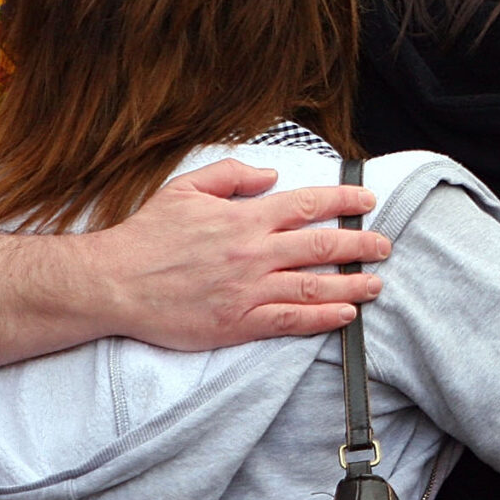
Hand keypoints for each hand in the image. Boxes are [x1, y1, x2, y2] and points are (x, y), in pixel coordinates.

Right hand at [80, 158, 391, 347]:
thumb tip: (271, 175)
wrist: (115, 283)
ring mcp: (248, 291)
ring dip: (352, 285)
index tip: (368, 202)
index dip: (344, 201)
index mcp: (244, 218)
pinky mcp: (238, 324)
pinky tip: (344, 316)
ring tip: (376, 285)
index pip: (308, 205)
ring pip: (314, 286)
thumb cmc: (147, 236)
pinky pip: (290, 321)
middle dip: (360, 244)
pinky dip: (322, 318)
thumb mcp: (185, 188)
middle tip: (384, 245)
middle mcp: (253, 253)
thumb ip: (232, 175)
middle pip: (322, 246)